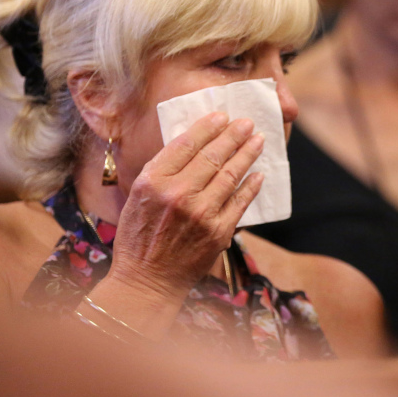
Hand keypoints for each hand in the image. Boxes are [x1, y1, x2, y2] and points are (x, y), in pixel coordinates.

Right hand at [107, 112, 264, 301]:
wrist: (147, 280)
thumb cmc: (139, 237)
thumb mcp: (139, 196)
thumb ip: (163, 171)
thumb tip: (193, 143)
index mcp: (153, 181)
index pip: (186, 143)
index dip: (208, 127)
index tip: (222, 116)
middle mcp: (178, 194)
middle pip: (212, 155)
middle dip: (233, 135)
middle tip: (247, 122)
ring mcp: (201, 213)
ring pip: (230, 175)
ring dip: (247, 154)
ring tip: (258, 140)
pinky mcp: (219, 231)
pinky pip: (240, 202)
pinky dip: (251, 185)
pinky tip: (259, 174)